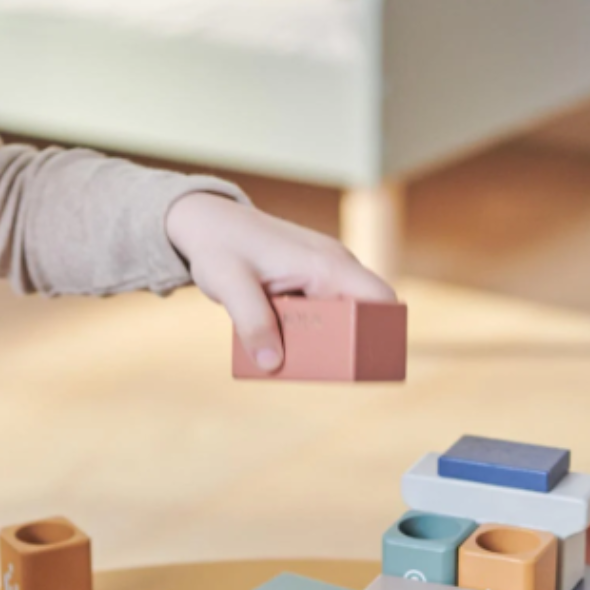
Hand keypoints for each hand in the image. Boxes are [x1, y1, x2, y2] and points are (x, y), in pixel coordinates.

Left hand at [165, 193, 396, 370]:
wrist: (208, 221)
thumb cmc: (220, 245)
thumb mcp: (229, 284)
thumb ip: (252, 322)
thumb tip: (272, 364)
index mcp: (326, 264)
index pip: (380, 299)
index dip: (381, 331)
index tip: (362, 361)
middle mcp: (334, 265)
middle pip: (363, 314)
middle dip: (348, 346)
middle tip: (318, 368)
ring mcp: (324, 272)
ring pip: (342, 315)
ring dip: (325, 340)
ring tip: (295, 357)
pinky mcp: (310, 279)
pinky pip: (324, 310)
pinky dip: (310, 330)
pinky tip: (284, 340)